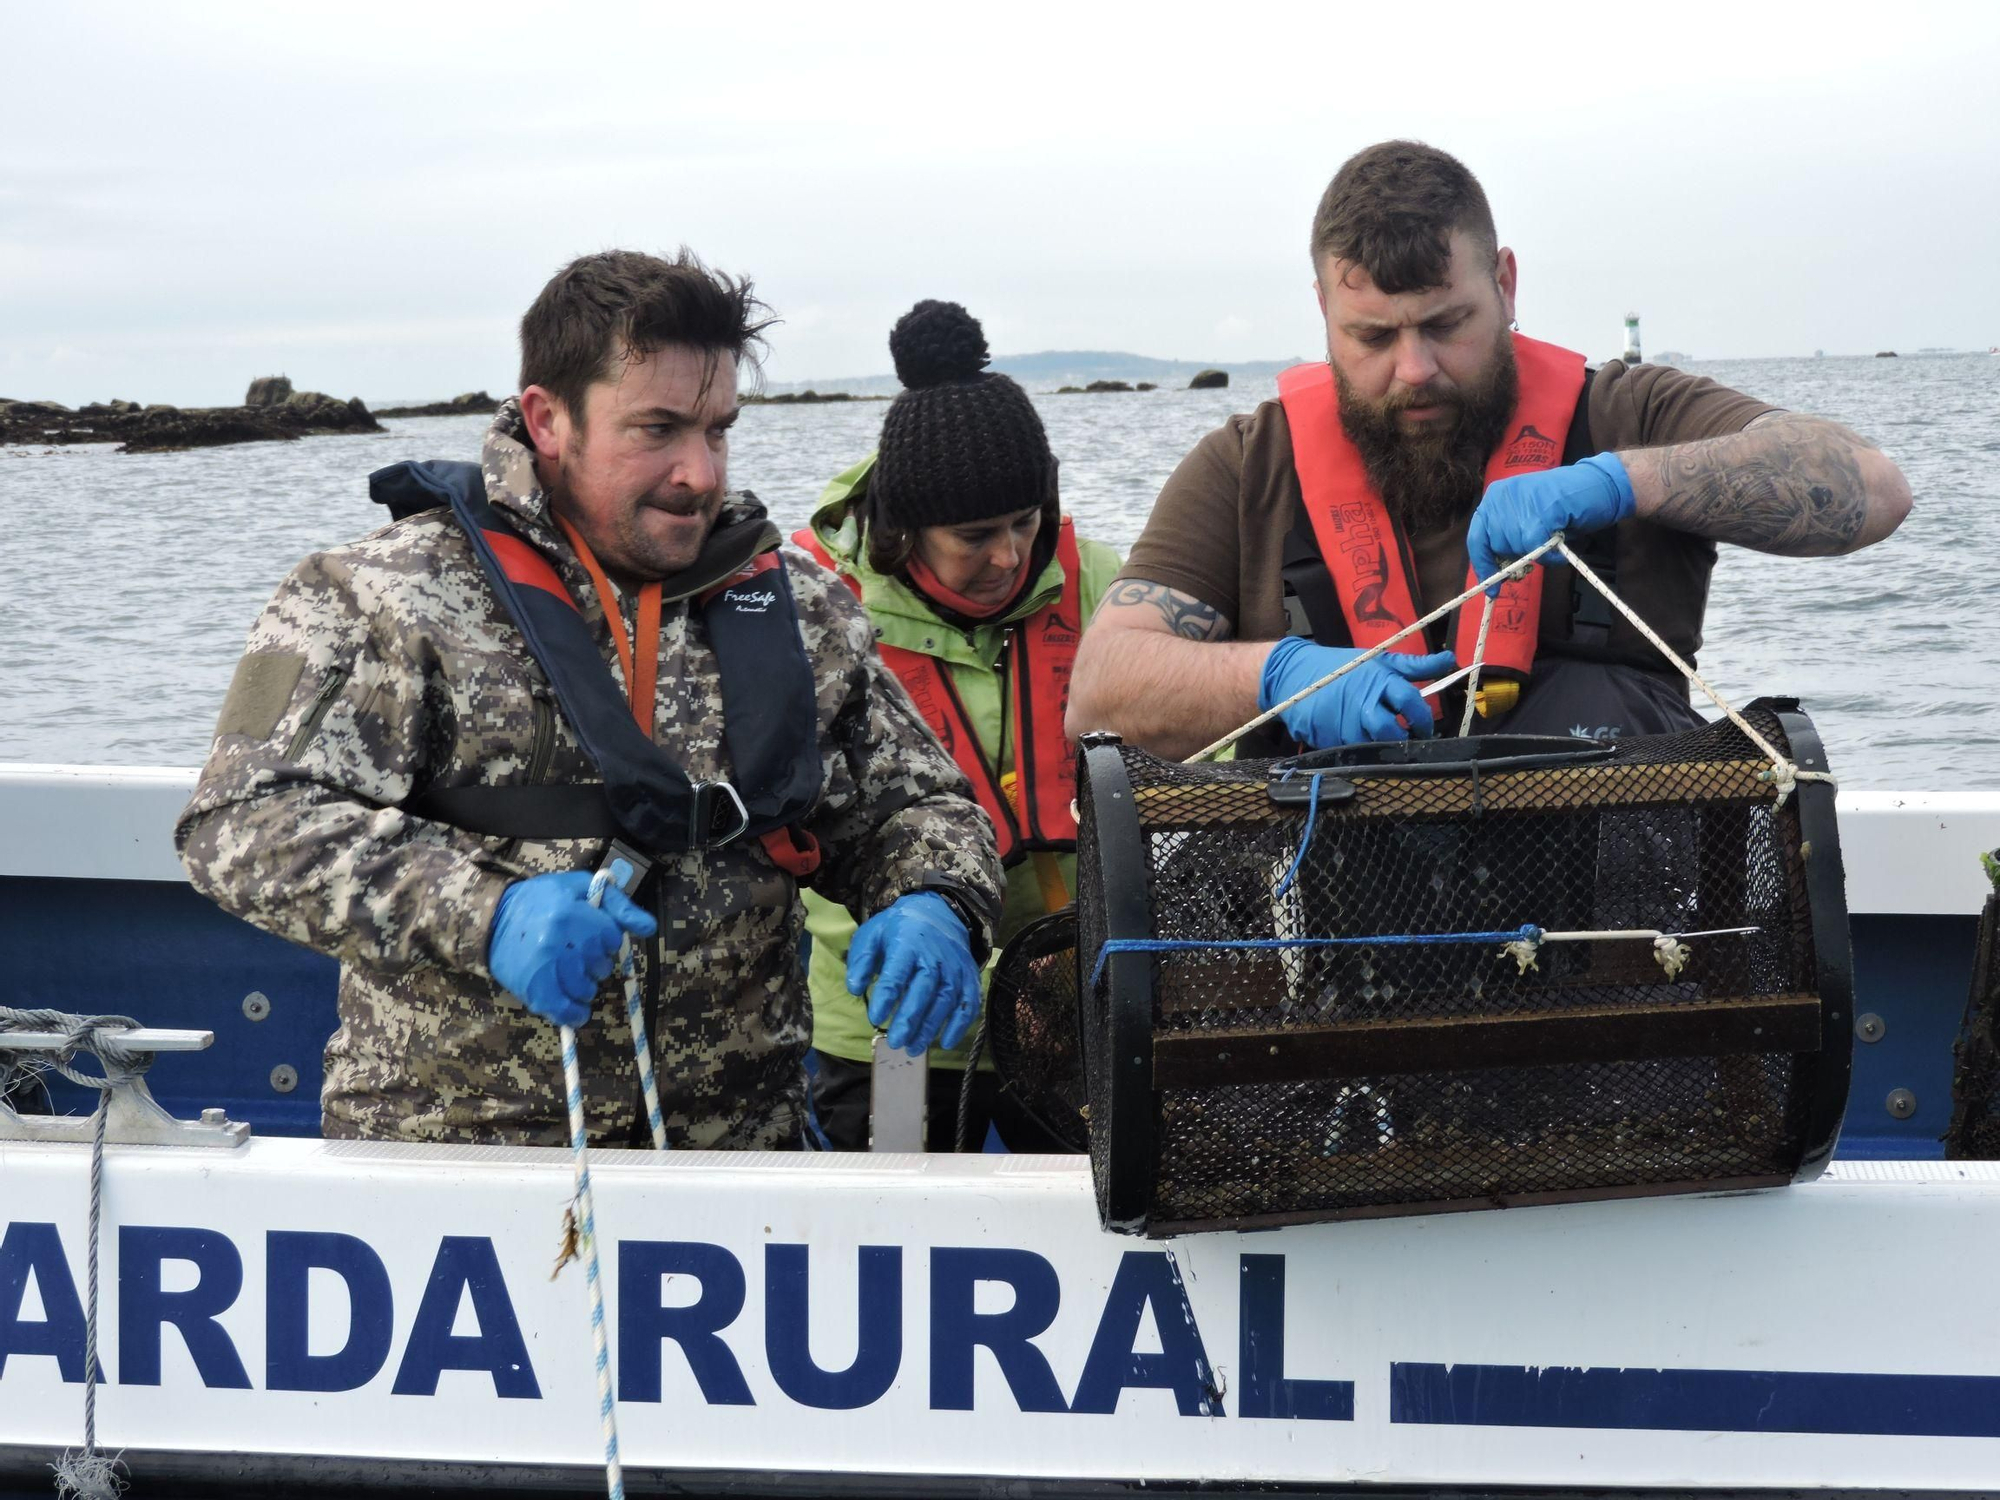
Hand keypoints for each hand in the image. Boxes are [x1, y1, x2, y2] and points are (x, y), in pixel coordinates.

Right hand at [487, 868, 657, 1029]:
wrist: (492, 917)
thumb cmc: (541, 899)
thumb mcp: (579, 887)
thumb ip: (618, 904)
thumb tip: (649, 928)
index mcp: (572, 912)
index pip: (611, 937)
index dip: (607, 939)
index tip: (594, 935)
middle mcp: (559, 941)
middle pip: (601, 965)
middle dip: (597, 962)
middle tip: (579, 954)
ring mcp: (545, 967)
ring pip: (586, 988)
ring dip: (586, 986)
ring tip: (572, 975)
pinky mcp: (532, 987)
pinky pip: (562, 1009)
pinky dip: (573, 1015)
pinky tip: (578, 1013)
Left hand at [846, 892, 982, 1055]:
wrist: (939, 913)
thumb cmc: (899, 930)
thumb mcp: (873, 935)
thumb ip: (861, 961)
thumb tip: (854, 989)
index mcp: (908, 943)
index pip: (897, 973)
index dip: (886, 997)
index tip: (875, 1018)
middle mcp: (935, 956)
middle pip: (924, 990)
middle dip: (910, 1019)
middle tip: (895, 1042)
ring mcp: (955, 968)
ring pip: (946, 1001)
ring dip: (931, 1028)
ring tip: (913, 1048)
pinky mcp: (970, 978)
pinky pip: (969, 1004)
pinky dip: (960, 1025)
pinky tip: (946, 1042)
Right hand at [1258, 636, 1454, 747]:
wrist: (1294, 675)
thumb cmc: (1344, 667)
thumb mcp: (1379, 660)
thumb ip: (1416, 665)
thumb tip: (1451, 660)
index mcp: (1378, 680)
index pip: (1410, 702)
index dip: (1423, 719)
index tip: (1425, 727)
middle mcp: (1362, 703)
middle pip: (1391, 731)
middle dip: (1403, 740)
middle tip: (1408, 741)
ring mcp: (1343, 723)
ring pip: (1373, 747)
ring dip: (1383, 748)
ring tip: (1386, 743)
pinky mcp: (1328, 738)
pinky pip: (1352, 751)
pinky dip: (1362, 750)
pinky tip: (1363, 743)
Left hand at [1466, 453, 1634, 591]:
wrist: (1598, 484)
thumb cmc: (1564, 505)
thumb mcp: (1527, 517)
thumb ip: (1508, 536)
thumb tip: (1496, 572)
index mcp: (1494, 496)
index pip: (1476, 538)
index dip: (1484, 565)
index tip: (1491, 588)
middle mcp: (1501, 496)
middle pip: (1497, 545)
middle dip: (1517, 556)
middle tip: (1540, 550)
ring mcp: (1520, 501)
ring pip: (1516, 547)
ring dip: (1536, 553)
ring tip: (1554, 538)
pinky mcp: (1541, 509)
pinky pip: (1536, 548)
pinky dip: (1549, 557)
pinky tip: (1559, 553)